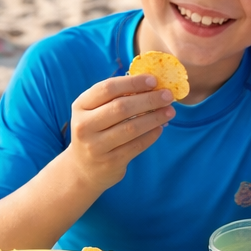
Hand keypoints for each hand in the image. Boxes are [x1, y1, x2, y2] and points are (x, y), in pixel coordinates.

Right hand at [68, 73, 174, 193]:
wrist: (84, 169)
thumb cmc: (96, 132)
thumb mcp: (95, 112)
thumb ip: (115, 98)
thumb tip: (151, 85)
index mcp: (81, 106)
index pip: (108, 88)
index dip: (132, 83)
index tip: (153, 80)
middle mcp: (84, 126)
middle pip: (121, 107)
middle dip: (148, 100)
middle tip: (168, 96)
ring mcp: (96, 146)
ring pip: (131, 127)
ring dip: (154, 118)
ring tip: (170, 112)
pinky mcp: (111, 162)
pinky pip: (137, 145)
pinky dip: (151, 135)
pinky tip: (160, 128)